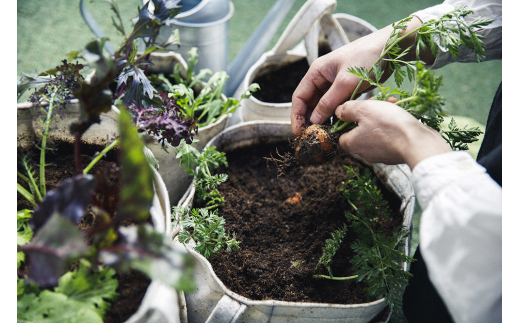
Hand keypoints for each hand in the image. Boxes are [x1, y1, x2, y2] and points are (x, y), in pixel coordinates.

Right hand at [291, 16, 429, 136]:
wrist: (391, 47)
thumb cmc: (367, 57)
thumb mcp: (346, 81)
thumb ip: (329, 102)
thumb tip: (315, 120)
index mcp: (317, 71)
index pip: (300, 96)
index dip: (297, 115)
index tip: (299, 132)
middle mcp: (323, 78)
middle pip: (310, 102)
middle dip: (309, 120)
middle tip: (311, 137)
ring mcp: (335, 83)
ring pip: (323, 105)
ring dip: (322, 119)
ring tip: (323, 135)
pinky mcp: (347, 88)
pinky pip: (336, 105)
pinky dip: (335, 115)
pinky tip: (337, 127)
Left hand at [335, 99, 450, 169]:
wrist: (418, 142)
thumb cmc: (389, 125)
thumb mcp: (363, 110)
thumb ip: (347, 110)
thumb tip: (339, 112)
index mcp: (353, 144)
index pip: (341, 134)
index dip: (346, 120)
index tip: (355, 108)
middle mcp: (364, 152)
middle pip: (359, 130)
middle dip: (368, 113)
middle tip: (377, 101)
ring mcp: (380, 154)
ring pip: (375, 131)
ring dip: (381, 115)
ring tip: (391, 103)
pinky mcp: (395, 152)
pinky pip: (389, 136)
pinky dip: (392, 124)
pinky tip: (400, 113)